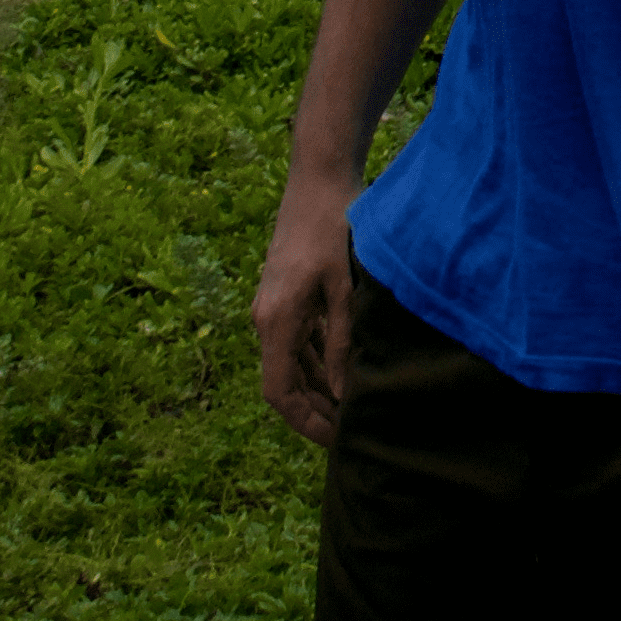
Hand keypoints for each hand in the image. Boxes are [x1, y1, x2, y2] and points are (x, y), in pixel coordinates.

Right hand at [253, 179, 360, 446]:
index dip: (305, 422)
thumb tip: (344, 392)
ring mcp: (274, 306)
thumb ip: (342, 343)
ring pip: (291, 363)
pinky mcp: (286, 295)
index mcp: (275, 321)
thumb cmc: (334, 229)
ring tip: (354, 408)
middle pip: (284, 382)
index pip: (279, 393)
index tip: (335, 441)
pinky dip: (318, 360)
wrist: (318, 179)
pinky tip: (347, 370)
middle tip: (352, 432)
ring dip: (318, 387)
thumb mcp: (344, 291)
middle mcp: (266, 319)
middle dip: (315, 411)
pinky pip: (297, 340)